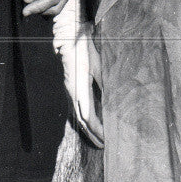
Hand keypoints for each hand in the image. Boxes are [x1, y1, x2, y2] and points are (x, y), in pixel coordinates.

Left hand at [22, 0, 74, 16]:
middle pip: (56, 6)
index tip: (25, 11)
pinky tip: (36, 1)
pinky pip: (57, 4)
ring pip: (57, 8)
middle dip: (40, 10)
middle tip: (25, 8)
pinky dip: (46, 6)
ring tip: (30, 3)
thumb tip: (28, 1)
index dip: (38, 7)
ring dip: (43, 9)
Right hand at [56, 21, 103, 147]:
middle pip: (81, 120)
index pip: (87, 115)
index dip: (96, 128)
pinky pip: (76, 108)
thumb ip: (104, 80)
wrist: (68, 35)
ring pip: (77, 116)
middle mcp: (71, 91)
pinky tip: (90, 124)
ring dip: (88, 129)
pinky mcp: (70, 87)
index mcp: (78, 86)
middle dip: (92, 134)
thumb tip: (112, 96)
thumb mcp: (97, 62)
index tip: (106, 137)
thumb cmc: (84, 47)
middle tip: (104, 146)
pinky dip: (84, 120)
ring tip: (98, 140)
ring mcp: (69, 90)